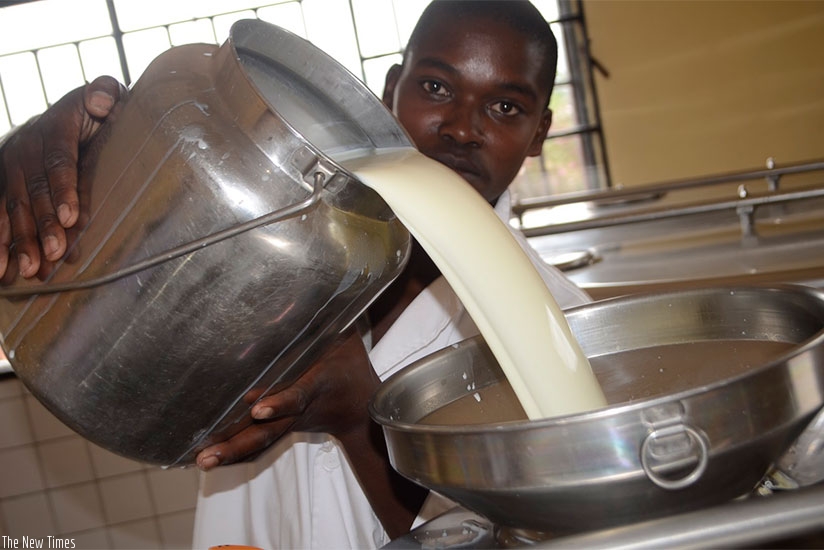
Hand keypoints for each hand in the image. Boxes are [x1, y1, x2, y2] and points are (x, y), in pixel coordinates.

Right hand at [0, 75, 126, 278]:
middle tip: (52, 253)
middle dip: (41, 224)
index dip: (63, 189)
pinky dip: (0, 241)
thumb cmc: (96, 111)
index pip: (58, 161)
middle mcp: (27, 145)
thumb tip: (101, 101)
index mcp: (55, 126)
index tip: (70, 218)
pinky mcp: (4, 182)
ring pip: (13, 205)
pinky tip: (3, 269)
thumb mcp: (105, 96)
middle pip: (33, 190)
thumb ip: (105, 94)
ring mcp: (11, 164)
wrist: (68, 111)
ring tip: (28, 269)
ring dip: (19, 239)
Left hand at [195, 327, 377, 469]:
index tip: (257, 408)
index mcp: (318, 383)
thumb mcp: (345, 336)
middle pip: (269, 432)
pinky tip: (207, 457)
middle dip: (238, 444)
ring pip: (261, 442)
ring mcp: (290, 423)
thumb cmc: (350, 365)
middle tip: (208, 455)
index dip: (280, 403)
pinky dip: (235, 453)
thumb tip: (317, 278)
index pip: (299, 395)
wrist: (360, 409)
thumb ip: (328, 315)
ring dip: (231, 453)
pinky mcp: (283, 429)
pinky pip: (259, 444)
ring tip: (202, 461)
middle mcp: (301, 409)